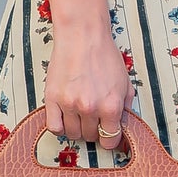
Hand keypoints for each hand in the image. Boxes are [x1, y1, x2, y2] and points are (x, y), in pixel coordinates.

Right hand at [45, 22, 133, 148]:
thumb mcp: (125, 82)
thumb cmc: (104, 56)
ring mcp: (69, 104)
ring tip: (79, 114)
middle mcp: (90, 108)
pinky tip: (65, 117)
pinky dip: (60, 126)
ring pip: (72, 134)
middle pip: (90, 137)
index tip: (107, 135)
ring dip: (77, 128)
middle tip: (93, 117)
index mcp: (111, 106)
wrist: (82, 36)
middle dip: (93, 130)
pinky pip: (54, 127)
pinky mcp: (52, 99)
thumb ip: (125, 108)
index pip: (110, 140)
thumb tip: (122, 126)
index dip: (110, 139)